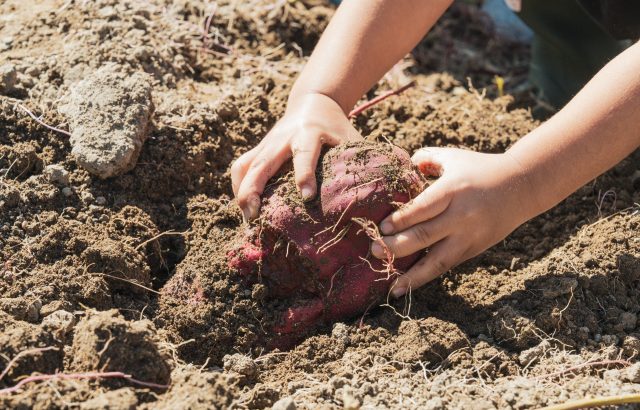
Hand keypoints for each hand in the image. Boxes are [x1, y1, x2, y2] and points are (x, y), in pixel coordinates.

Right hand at [230, 93, 361, 220]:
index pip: (304, 154)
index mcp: (309, 132)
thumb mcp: (350, 139)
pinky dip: (239, 186)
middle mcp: (282, 137)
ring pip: (245, 166)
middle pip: (262, 164)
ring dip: (242, 192)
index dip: (304, 175)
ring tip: (248, 217)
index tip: (307, 197)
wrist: (314, 101)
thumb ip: (357, 162)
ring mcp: (267, 143)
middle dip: (254, 190)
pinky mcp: (259, 148)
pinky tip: (245, 207)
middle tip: (256, 217)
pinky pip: (242, 166)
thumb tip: (375, 195)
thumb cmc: (337, 127)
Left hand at [371, 147, 536, 296]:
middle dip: (396, 247)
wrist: (522, 186)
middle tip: (373, 251)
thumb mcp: (453, 157)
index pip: (421, 209)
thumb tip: (400, 166)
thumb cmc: (480, 168)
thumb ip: (424, 159)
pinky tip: (409, 285)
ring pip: (437, 261)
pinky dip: (427, 276)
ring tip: (392, 287)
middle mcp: (460, 216)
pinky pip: (446, 265)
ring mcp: (468, 236)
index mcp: (452, 190)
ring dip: (412, 276)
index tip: (380, 228)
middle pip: (424, 236)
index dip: (399, 221)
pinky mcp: (474, 250)